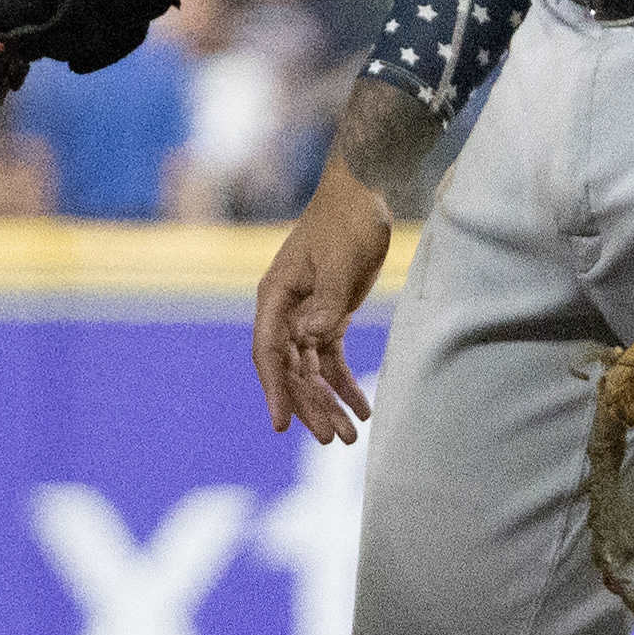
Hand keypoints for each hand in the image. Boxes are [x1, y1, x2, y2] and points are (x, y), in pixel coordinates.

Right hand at [252, 171, 392, 447]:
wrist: (364, 193)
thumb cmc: (347, 220)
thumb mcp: (339, 260)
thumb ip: (325, 300)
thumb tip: (311, 337)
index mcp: (276, 296)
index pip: (269, 352)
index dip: (274, 390)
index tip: (281, 425)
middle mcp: (285, 310)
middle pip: (291, 369)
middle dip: (310, 407)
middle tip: (331, 441)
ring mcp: (306, 314)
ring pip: (311, 370)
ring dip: (328, 402)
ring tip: (349, 436)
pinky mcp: (329, 314)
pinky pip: (331, 358)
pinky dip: (344, 383)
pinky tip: (362, 409)